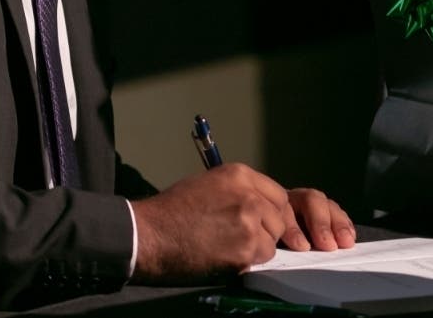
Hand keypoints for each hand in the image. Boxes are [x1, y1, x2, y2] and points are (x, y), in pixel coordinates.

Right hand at [129, 164, 354, 282]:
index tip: (274, 224)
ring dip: (259, 246)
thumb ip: (240, 192)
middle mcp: (248, 192)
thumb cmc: (173, 211)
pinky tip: (226, 254)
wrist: (151, 233)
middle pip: (281, 216)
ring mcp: (250, 219)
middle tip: (245, 238)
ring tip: (228, 244)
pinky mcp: (247, 245)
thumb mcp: (208, 185)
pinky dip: (250, 259)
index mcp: (238, 174)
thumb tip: (264, 207)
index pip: (277, 193)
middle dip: (270, 230)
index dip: (276, 213)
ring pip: (275, 238)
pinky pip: (264, 256)